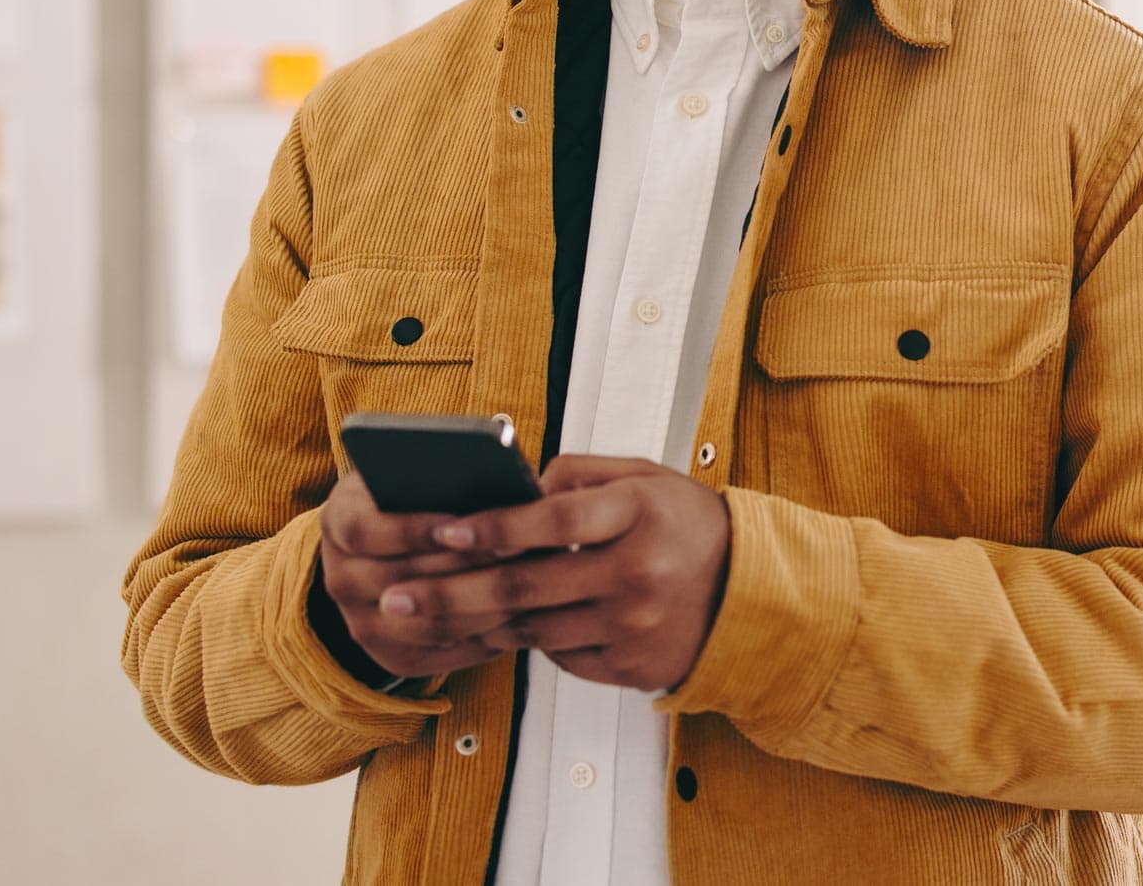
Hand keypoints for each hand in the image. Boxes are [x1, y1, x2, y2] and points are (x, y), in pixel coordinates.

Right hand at [316, 472, 508, 680]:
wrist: (389, 542)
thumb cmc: (417, 494)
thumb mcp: (415, 472)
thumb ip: (439, 474)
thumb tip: (489, 474)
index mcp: (339, 520)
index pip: (364, 531)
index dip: (412, 529)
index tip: (461, 523)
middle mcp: (340, 577)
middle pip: (397, 581)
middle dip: (461, 567)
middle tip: (515, 552)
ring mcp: (360, 622)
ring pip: (421, 625)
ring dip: (477, 606)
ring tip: (524, 585)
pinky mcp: (389, 656)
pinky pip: (438, 655)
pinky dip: (478, 638)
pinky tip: (516, 616)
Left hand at [382, 456, 731, 691]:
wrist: (747, 591)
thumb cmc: (684, 522)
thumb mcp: (643, 477)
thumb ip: (578, 475)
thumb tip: (514, 490)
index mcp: (638, 513)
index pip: (553, 520)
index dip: (494, 527)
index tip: (444, 531)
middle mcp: (633, 573)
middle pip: (526, 587)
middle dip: (449, 594)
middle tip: (394, 598)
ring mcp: (630, 626)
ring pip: (531, 628)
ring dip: (469, 623)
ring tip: (419, 616)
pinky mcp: (628, 667)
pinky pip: (557, 654)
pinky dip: (521, 639)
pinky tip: (484, 628)